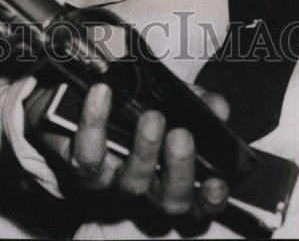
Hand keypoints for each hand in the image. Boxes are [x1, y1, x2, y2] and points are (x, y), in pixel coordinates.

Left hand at [25, 81, 229, 221]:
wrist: (87, 93)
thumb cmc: (140, 105)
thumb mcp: (175, 100)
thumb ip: (199, 103)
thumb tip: (217, 107)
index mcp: (174, 178)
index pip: (201, 205)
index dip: (211, 200)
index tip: (216, 181)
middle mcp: (148, 191)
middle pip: (171, 201)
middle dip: (179, 170)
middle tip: (181, 135)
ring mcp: (114, 184)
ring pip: (132, 184)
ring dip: (144, 151)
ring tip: (152, 116)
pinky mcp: (81, 168)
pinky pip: (87, 156)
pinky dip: (95, 122)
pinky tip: (102, 93)